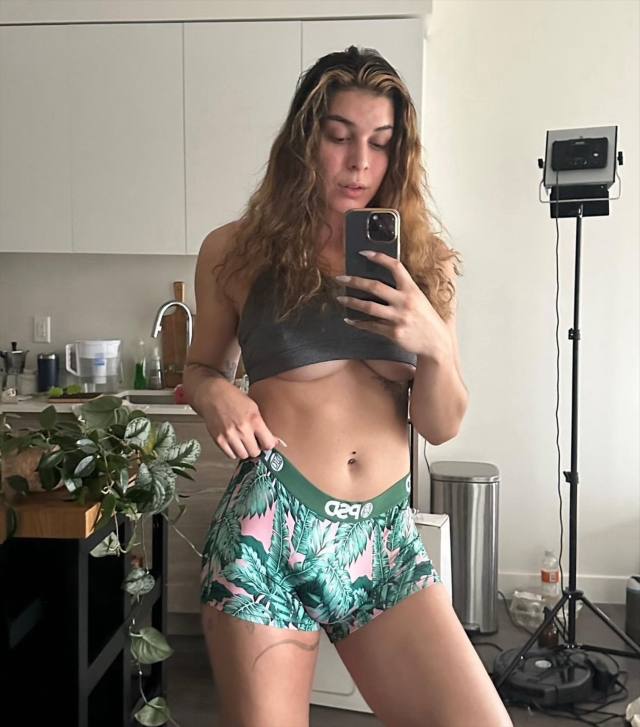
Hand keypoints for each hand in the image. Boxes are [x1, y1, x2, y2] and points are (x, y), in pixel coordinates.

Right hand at [200, 382, 284, 460]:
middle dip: (256, 448)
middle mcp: (242, 429)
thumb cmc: (233, 399)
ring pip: (243, 455)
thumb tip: (274, 441)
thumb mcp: (254, 408)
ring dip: (244, 451)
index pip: (267, 444)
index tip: (266, 443)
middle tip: (253, 441)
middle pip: (255, 452)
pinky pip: (230, 455)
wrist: (213, 395)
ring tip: (242, 441)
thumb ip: (263, 426)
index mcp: (254, 420)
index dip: (268, 445)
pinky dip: (234, 451)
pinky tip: (234, 442)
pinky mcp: (219, 440)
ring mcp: (229, 436)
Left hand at [335, 250, 451, 359]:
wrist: (437, 342)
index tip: (363, 253)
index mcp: (412, 289)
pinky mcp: (393, 332)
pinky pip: (371, 326)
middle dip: (354, 281)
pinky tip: (349, 320)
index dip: (379, 257)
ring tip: (340, 298)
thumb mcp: (420, 298)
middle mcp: (405, 302)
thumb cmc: (426, 319)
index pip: (395, 267)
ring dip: (351, 302)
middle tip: (341, 279)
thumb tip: (380, 282)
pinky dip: (358, 323)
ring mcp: (398, 318)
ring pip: (368, 306)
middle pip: (374, 286)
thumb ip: (404, 289)